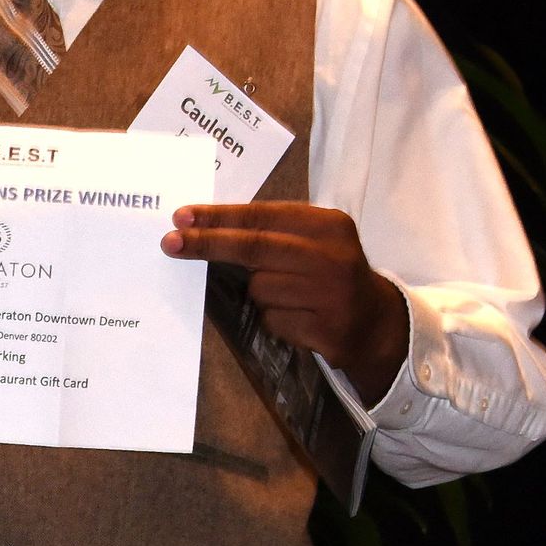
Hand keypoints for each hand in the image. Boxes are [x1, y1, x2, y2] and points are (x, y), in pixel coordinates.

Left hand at [162, 202, 409, 405]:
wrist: (375, 323)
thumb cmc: (330, 274)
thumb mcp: (314, 241)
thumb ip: (273, 231)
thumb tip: (206, 227)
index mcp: (328, 224)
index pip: (262, 216)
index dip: (219, 217)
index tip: (182, 217)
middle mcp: (331, 255)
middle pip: (255, 247)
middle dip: (208, 244)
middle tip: (170, 243)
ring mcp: (331, 294)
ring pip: (261, 289)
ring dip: (260, 293)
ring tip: (291, 295)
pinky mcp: (325, 329)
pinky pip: (273, 320)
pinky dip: (275, 319)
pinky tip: (300, 317)